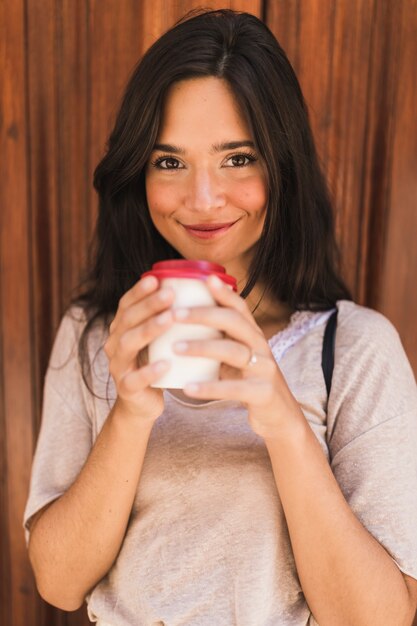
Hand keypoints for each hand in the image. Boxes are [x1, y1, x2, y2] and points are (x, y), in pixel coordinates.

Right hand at [104, 275, 174, 421]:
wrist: (142, 404)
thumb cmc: (155, 363)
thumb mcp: (159, 338)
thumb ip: (168, 316)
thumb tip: (199, 288)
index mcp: (122, 328)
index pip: (126, 304)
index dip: (138, 291)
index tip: (156, 278)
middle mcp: (114, 344)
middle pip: (128, 319)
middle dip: (149, 305)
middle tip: (170, 294)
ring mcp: (118, 366)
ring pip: (128, 344)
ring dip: (149, 329)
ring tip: (170, 319)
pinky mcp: (126, 389)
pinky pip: (135, 379)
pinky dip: (150, 371)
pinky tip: (166, 363)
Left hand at [172, 275, 304, 438]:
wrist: (279, 417)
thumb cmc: (249, 383)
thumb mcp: (238, 358)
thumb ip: (220, 340)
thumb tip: (184, 321)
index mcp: (254, 336)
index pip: (240, 308)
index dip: (224, 293)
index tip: (204, 279)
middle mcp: (262, 347)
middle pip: (235, 322)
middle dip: (204, 315)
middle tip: (175, 314)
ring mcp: (265, 370)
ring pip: (233, 351)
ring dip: (202, 347)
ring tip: (175, 347)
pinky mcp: (262, 394)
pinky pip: (234, 388)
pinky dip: (209, 387)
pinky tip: (186, 386)